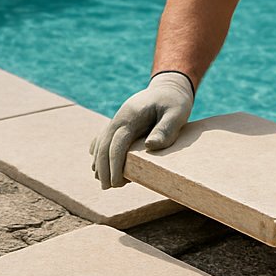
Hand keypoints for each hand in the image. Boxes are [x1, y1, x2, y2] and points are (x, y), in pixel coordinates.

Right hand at [90, 71, 195, 188]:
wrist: (168, 88)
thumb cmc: (174, 102)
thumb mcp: (177, 113)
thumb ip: (166, 129)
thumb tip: (150, 146)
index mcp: (131, 116)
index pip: (117, 144)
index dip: (114, 165)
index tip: (116, 183)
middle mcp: (119, 118)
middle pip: (103, 145)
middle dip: (103, 168)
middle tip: (107, 187)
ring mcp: (117, 120)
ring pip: (100, 143)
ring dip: (99, 162)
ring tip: (104, 182)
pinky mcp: (119, 124)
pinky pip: (102, 138)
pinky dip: (99, 152)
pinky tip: (97, 165)